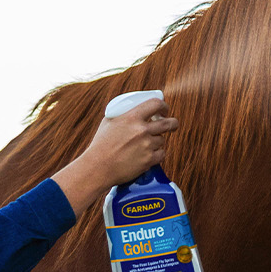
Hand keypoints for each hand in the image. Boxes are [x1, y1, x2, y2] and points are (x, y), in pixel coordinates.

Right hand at [50, 96, 179, 212]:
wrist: (97, 167)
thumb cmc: (100, 145)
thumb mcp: (109, 122)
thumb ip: (124, 114)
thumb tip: (135, 109)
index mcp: (132, 117)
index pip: (156, 104)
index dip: (163, 106)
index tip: (163, 110)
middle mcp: (142, 130)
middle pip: (168, 123)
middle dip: (173, 123)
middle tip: (172, 125)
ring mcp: (147, 145)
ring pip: (162, 140)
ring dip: (156, 141)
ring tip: (144, 146)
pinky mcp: (149, 160)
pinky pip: (161, 154)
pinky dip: (156, 154)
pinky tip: (147, 155)